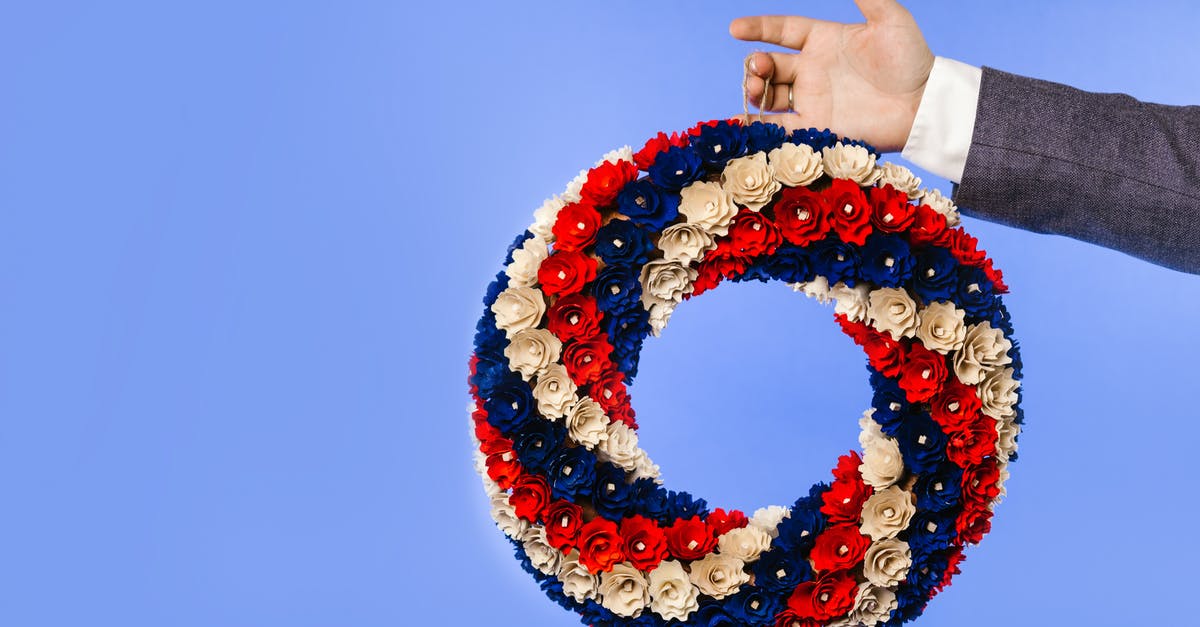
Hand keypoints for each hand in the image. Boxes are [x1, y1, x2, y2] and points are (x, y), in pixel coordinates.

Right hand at [730, 0, 933, 152]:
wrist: (923, 105)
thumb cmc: (911, 60)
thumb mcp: (890, 20)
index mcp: (825, 40)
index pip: (782, 30)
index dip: (758, 28)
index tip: (735, 28)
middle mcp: (813, 70)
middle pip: (770, 64)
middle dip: (756, 64)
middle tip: (758, 67)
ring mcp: (813, 99)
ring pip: (770, 95)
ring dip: (755, 91)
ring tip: (755, 90)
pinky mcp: (817, 128)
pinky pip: (780, 128)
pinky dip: (759, 127)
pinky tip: (744, 123)